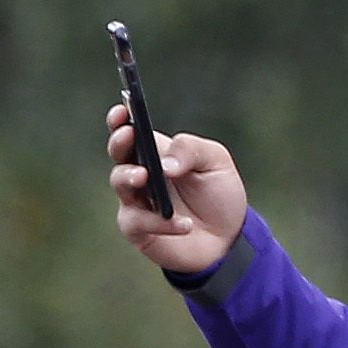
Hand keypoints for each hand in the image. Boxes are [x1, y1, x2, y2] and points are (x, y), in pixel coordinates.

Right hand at [105, 104, 249, 276]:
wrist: (228, 237)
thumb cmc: (218, 193)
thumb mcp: (216, 162)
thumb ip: (192, 150)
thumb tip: (165, 164)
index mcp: (156, 152)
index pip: (131, 131)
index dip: (121, 120)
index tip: (122, 110)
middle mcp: (140, 174)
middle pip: (119, 154)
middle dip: (120, 143)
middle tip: (129, 136)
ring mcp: (136, 201)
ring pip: (121, 184)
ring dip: (129, 177)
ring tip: (146, 176)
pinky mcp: (139, 230)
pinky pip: (141, 223)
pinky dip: (162, 222)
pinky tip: (186, 224)